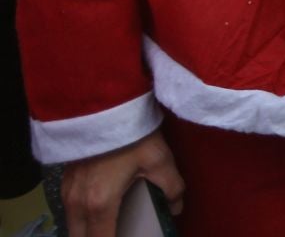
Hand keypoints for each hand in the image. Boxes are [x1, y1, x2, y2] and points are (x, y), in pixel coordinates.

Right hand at [61, 129, 184, 236]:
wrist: (104, 105)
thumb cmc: (133, 135)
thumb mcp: (160, 161)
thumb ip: (172, 189)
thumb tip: (175, 207)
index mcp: (100, 204)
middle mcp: (77, 203)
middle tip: (120, 231)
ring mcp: (66, 192)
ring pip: (72, 226)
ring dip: (87, 231)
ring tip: (111, 227)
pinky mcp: (64, 180)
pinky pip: (68, 212)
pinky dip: (80, 219)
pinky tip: (99, 213)